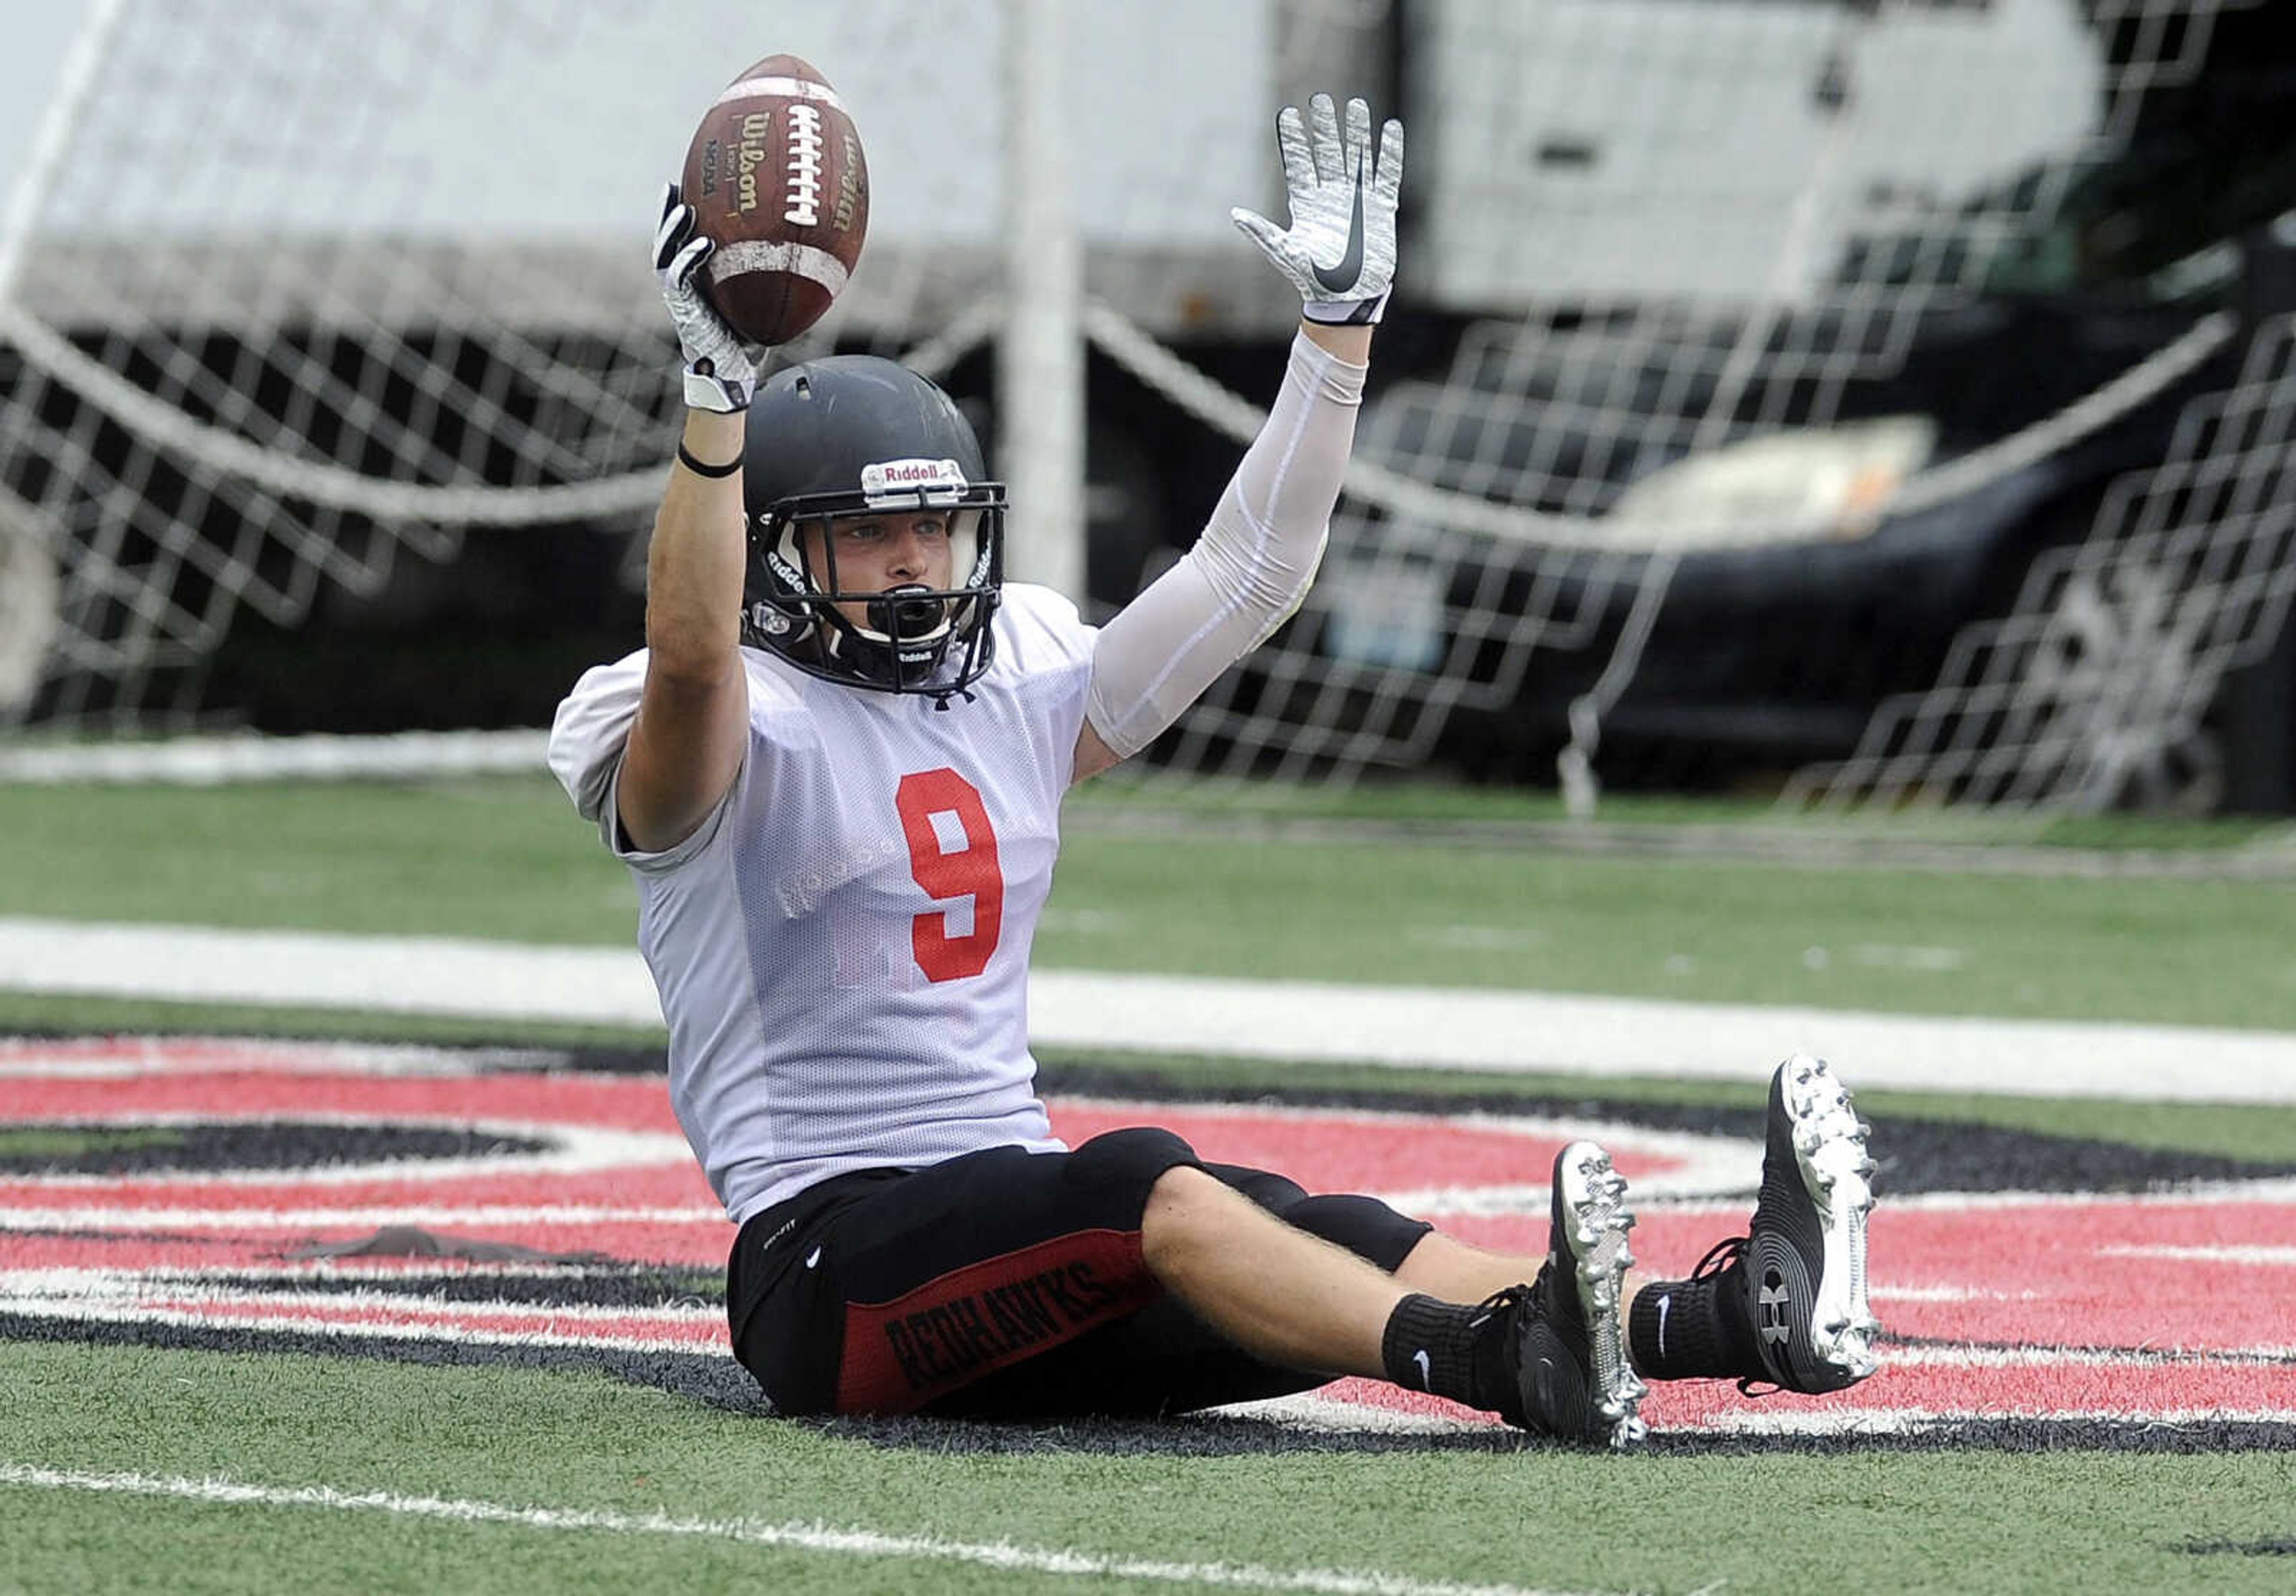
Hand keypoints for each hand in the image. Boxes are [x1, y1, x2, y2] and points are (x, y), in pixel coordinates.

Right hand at [653, 184, 756, 412]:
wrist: (734, 372)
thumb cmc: (749, 337)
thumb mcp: (758, 300)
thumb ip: (767, 275)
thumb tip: (808, 251)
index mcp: (697, 277)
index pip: (682, 239)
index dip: (680, 213)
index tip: (687, 184)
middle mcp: (683, 283)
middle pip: (665, 240)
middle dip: (665, 213)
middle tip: (672, 185)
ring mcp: (680, 297)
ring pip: (664, 254)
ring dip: (671, 230)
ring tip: (684, 208)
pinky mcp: (683, 310)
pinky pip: (679, 277)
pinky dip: (689, 258)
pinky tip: (703, 241)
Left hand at [1231, 94, 1401, 325]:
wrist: (1346, 298)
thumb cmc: (1313, 278)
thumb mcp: (1285, 253)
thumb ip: (1262, 232)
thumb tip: (1235, 214)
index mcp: (1307, 203)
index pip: (1299, 163)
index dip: (1294, 139)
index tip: (1288, 113)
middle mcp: (1331, 195)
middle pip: (1328, 152)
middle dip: (1324, 127)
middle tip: (1320, 98)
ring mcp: (1357, 199)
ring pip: (1357, 156)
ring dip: (1357, 132)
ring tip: (1356, 104)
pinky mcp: (1381, 208)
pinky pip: (1387, 174)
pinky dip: (1389, 153)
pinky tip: (1390, 129)